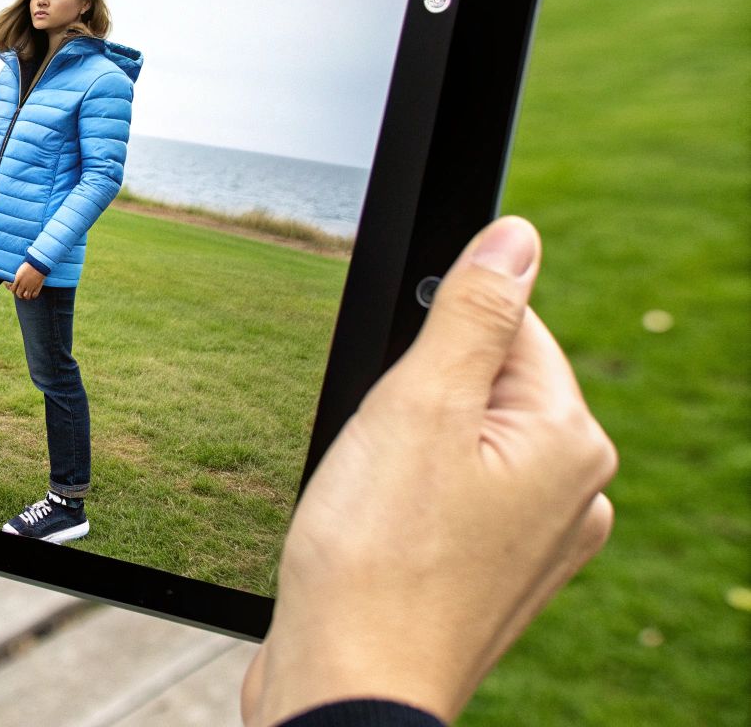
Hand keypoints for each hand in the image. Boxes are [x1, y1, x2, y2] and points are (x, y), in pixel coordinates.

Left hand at [6, 261, 43, 299]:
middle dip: (19, 294)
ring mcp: (30, 286)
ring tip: (27, 294)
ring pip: (26, 296)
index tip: (15, 290)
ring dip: (26, 296)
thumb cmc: (29, 264)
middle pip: (19, 294)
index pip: (13, 289)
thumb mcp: (20, 270)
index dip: (13, 291)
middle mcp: (23, 284)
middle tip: (21, 293)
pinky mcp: (37, 287)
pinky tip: (33, 293)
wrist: (38, 263)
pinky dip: (33, 295)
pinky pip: (34, 295)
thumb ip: (17, 277)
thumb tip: (15, 282)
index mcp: (18, 279)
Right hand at [241, 217, 616, 725]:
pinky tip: (373, 533)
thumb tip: (515, 237)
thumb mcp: (418, 405)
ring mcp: (536, 542)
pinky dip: (402, 501)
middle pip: (478, 386)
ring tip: (370, 502)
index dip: (428, 343)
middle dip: (410, 402)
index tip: (391, 392)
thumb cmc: (376, 557)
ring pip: (454, 444)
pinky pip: (446, 499)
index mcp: (570, 441)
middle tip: (375, 457)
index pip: (506, 326)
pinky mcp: (491, 576)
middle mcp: (573, 492)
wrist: (347, 688)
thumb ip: (472, 313)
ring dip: (399, 453)